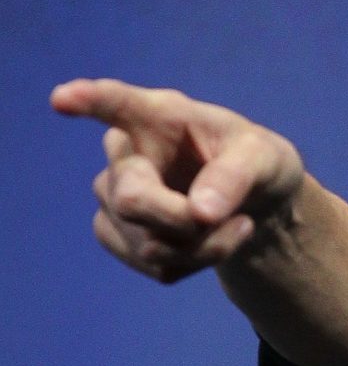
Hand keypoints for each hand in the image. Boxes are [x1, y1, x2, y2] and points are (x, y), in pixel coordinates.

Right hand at [52, 78, 305, 282]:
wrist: (256, 201)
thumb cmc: (255, 163)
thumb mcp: (266, 158)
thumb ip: (235, 176)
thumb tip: (200, 214)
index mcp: (160, 116)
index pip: (117, 103)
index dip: (89, 100)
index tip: (63, 98)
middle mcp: (126, 153)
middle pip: (131, 200)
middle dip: (184, 221)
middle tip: (234, 219)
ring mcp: (114, 196)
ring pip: (148, 244)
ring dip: (203, 248)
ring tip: (238, 226)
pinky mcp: (118, 234)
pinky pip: (156, 267)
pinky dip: (196, 264)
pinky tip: (212, 242)